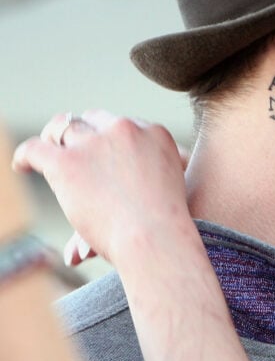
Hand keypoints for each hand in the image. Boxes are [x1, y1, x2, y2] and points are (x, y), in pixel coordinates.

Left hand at [12, 111, 190, 267]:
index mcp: (156, 134)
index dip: (109, 137)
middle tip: (70, 151)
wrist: (157, 239)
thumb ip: (141, 189)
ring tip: (47, 156)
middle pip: (95, 120)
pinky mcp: (67, 162)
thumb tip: (119, 216)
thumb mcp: (166, 196)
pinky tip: (22, 167)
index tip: (101, 153)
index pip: (123, 125)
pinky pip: (36, 149)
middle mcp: (126, 130)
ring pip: (65, 129)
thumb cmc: (166, 229)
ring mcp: (96, 144)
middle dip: (83, 135)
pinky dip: (26, 157)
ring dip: (55, 140)